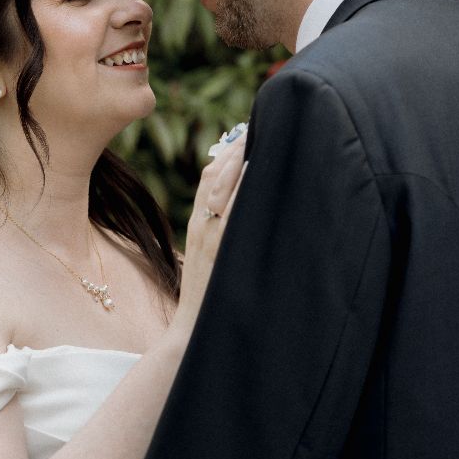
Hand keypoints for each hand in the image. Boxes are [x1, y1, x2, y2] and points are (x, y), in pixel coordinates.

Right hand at [174, 137, 246, 334]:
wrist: (193, 332)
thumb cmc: (209, 298)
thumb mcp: (210, 258)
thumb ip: (220, 232)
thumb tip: (240, 209)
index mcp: (198, 224)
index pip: (209, 174)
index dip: (228, 151)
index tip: (249, 134)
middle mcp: (201, 224)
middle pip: (214, 171)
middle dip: (238, 147)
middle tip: (263, 127)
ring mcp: (209, 235)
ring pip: (222, 184)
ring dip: (243, 159)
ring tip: (266, 138)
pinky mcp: (220, 248)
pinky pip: (233, 209)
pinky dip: (245, 187)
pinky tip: (262, 171)